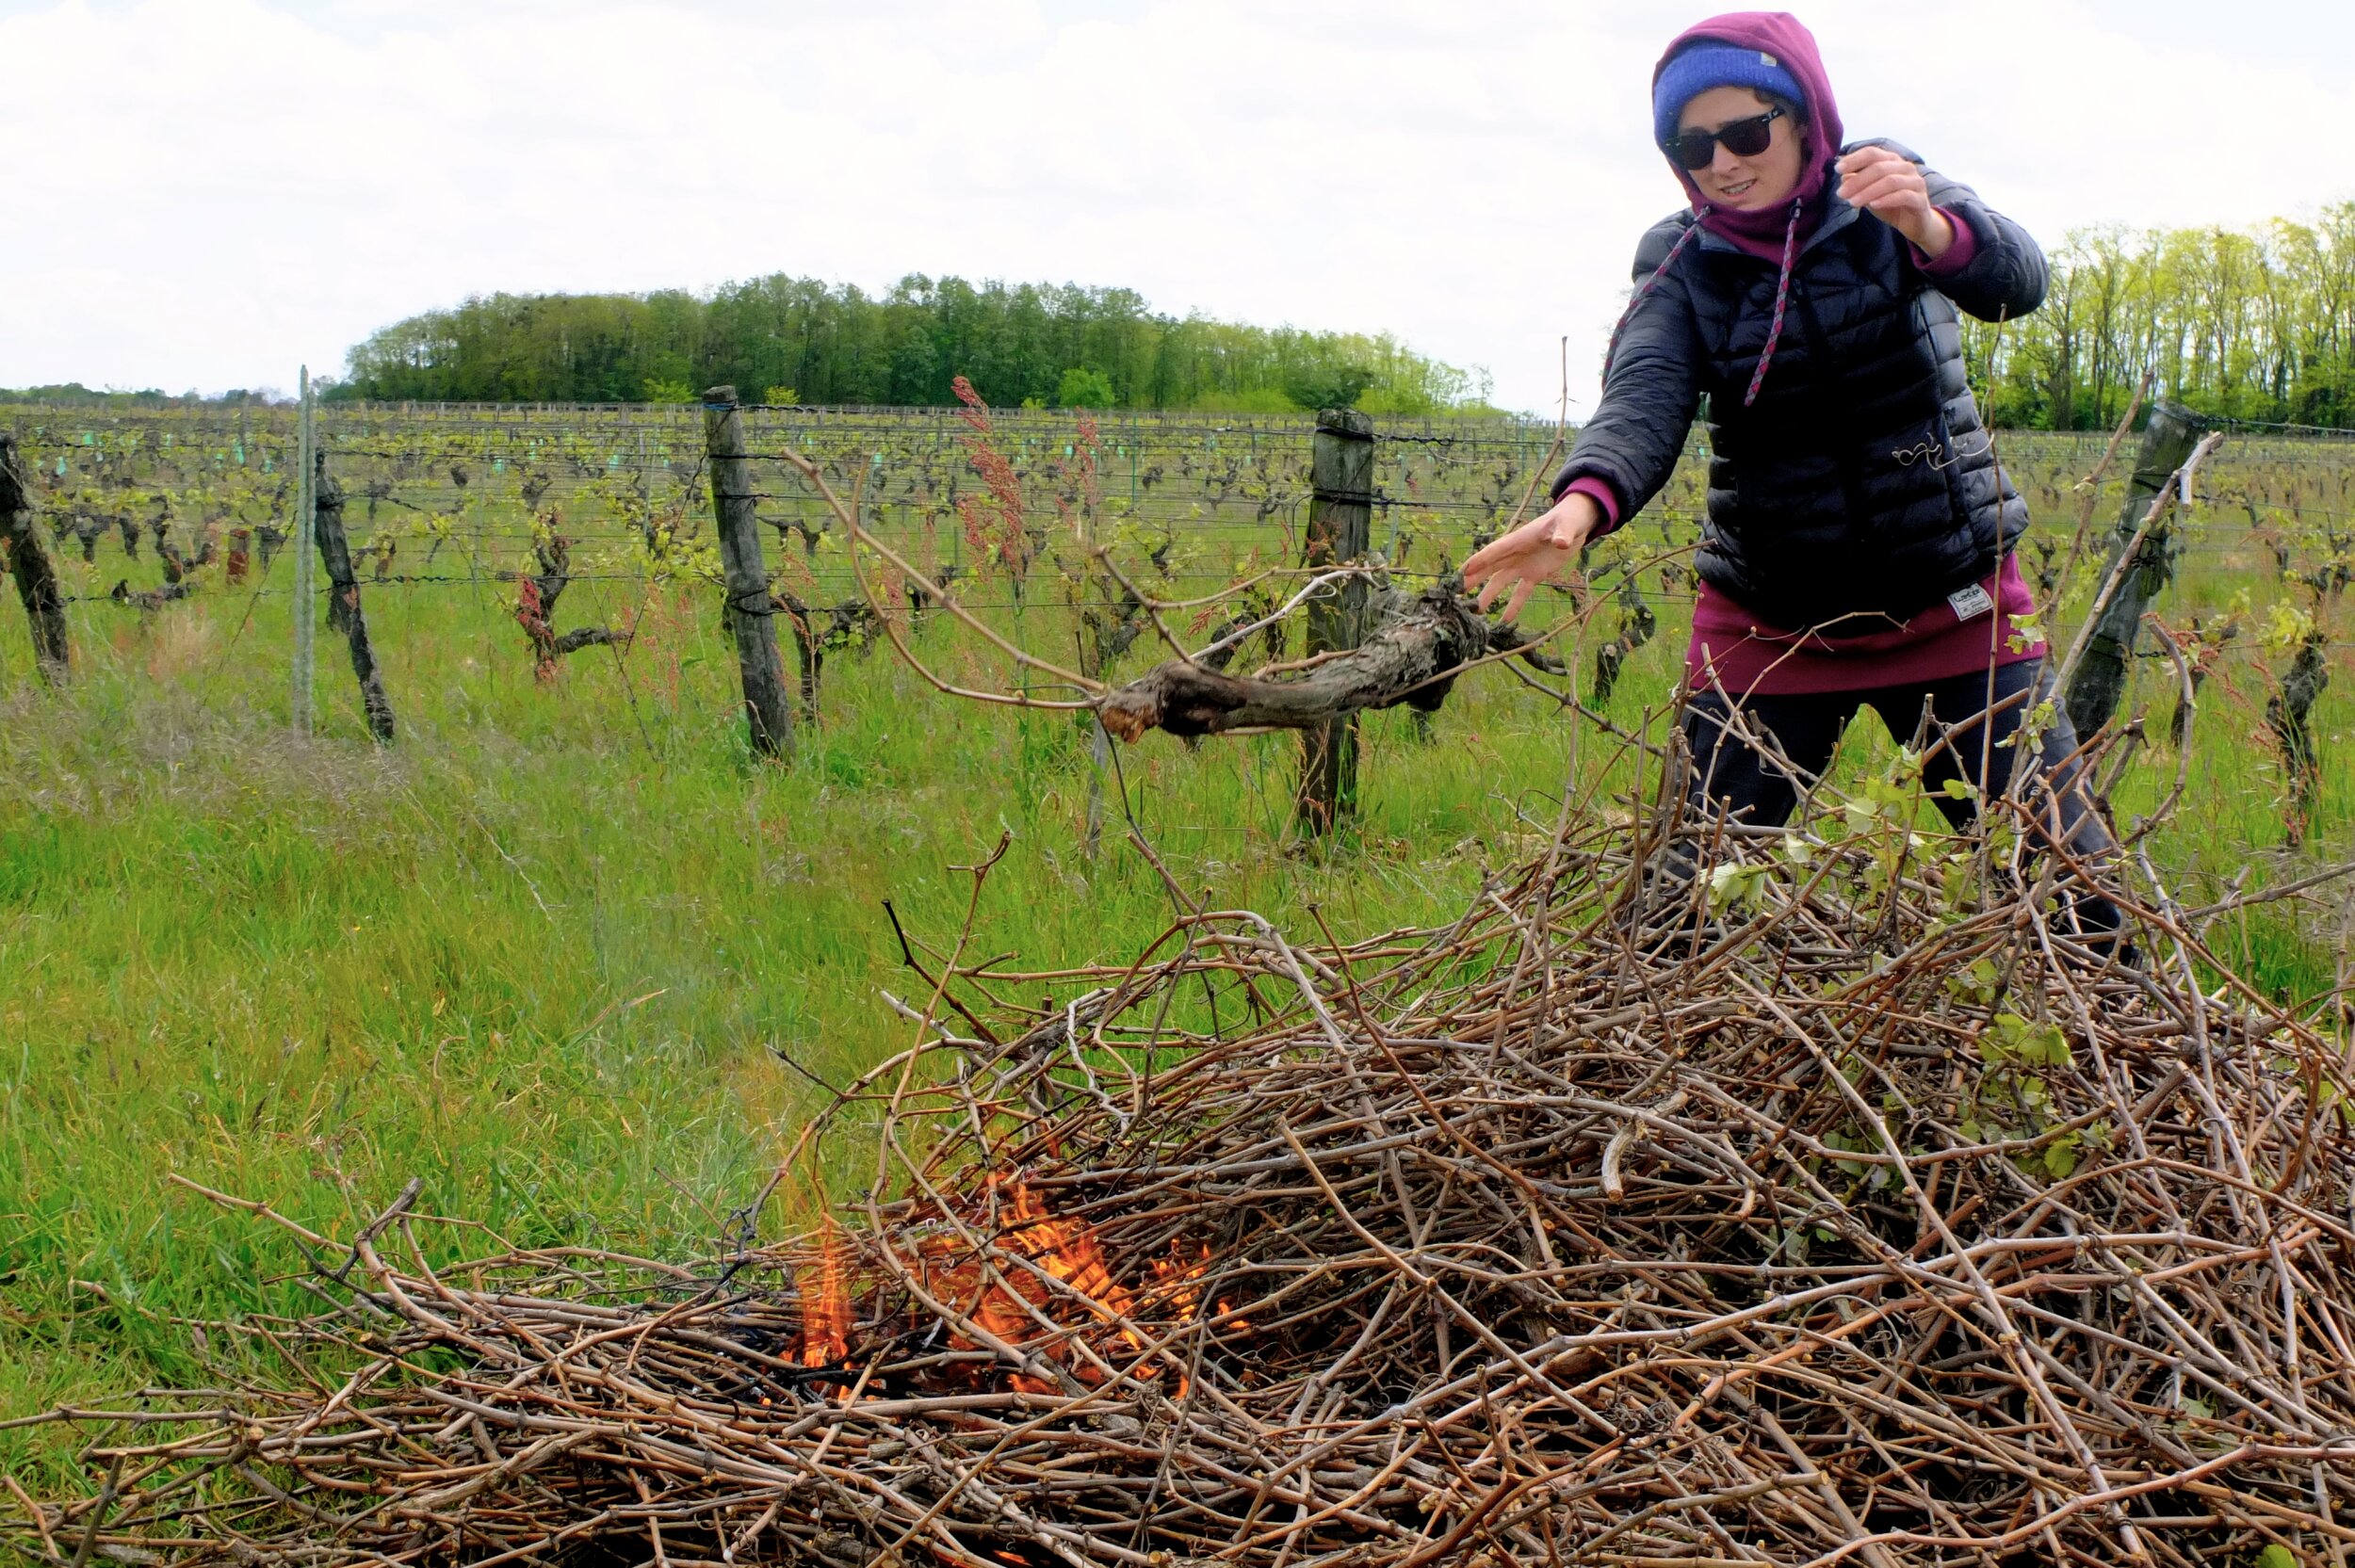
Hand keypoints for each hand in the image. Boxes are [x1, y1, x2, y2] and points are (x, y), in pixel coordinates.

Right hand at [1462, 492, 1601, 621]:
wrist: (1575, 526)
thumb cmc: (1567, 520)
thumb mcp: (1566, 526)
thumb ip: (1561, 535)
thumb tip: (1560, 543)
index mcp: (1518, 540)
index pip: (1494, 551)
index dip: (1479, 561)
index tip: (1463, 572)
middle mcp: (1516, 554)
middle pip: (1491, 567)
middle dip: (1475, 578)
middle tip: (1460, 592)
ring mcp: (1523, 565)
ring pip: (1501, 581)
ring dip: (1490, 594)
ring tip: (1479, 610)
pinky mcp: (1534, 575)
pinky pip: (1521, 592)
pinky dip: (1514, 605)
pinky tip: (1506, 620)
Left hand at [1835, 145, 1953, 258]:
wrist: (1914, 223)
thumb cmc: (1890, 204)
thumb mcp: (1869, 193)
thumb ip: (1858, 183)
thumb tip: (1843, 176)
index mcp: (1892, 161)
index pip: (1872, 153)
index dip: (1854, 159)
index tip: (1837, 169)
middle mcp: (1905, 167)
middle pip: (1879, 167)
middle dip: (1857, 180)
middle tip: (1840, 193)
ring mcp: (1915, 182)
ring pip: (1890, 181)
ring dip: (1868, 191)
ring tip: (1852, 202)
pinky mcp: (1920, 199)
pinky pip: (1903, 196)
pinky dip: (1886, 199)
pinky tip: (1873, 205)